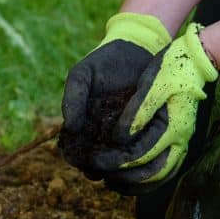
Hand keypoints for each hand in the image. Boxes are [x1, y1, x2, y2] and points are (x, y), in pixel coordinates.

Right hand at [59, 13, 170, 175]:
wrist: (135, 50)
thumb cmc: (103, 63)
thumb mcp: (82, 76)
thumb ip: (72, 99)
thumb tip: (69, 128)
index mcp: (86, 131)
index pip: (78, 156)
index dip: (79, 160)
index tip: (82, 158)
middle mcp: (106, 139)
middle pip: (102, 166)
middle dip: (103, 168)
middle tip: (105, 163)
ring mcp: (129, 138)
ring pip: (124, 165)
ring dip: (123, 167)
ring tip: (123, 160)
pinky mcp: (150, 132)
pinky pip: (147, 151)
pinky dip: (145, 155)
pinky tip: (142, 149)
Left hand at [94, 23, 217, 188]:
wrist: (195, 58)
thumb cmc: (171, 67)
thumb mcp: (152, 83)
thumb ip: (138, 112)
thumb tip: (121, 138)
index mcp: (173, 127)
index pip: (142, 155)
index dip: (117, 160)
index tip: (96, 161)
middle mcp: (181, 140)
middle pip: (152, 173)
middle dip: (125, 177)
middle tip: (101, 175)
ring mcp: (183, 142)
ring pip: (161, 176)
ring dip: (136, 184)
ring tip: (111, 183)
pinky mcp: (179, 140)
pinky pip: (166, 169)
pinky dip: (148, 179)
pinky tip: (129, 178)